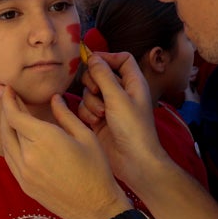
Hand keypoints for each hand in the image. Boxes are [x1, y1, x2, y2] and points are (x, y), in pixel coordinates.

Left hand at [0, 87, 129, 218]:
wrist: (95, 206)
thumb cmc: (96, 170)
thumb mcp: (85, 136)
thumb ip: (65, 115)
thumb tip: (55, 99)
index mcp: (44, 139)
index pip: (15, 115)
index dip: (8, 100)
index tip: (7, 89)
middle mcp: (28, 155)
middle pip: (7, 127)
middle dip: (5, 109)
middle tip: (6, 95)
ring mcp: (24, 172)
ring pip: (6, 144)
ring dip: (6, 126)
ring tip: (11, 114)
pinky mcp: (25, 184)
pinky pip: (10, 159)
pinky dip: (9, 144)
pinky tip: (16, 138)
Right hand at [78, 53, 170, 189]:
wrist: (133, 161)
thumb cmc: (133, 128)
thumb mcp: (118, 98)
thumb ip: (104, 76)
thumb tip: (93, 57)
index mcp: (133, 83)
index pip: (121, 59)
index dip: (108, 57)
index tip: (92, 61)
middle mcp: (121, 92)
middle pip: (100, 74)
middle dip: (93, 82)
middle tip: (97, 92)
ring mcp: (109, 106)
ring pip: (89, 92)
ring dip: (91, 102)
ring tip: (102, 115)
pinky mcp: (98, 120)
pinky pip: (85, 108)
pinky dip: (87, 114)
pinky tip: (95, 123)